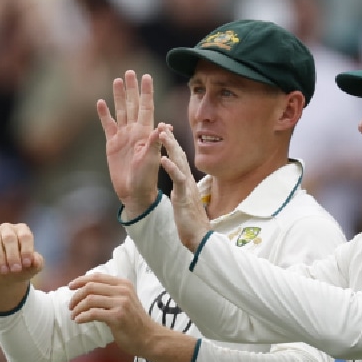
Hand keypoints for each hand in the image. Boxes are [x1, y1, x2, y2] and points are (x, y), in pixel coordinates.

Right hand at [0, 223, 44, 312]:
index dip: (26, 250)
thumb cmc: (22, 267)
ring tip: (4, 271)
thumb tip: (35, 260)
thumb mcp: (32, 267)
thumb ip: (37, 262)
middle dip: (13, 255)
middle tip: (16, 269)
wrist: (5, 276)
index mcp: (21, 230)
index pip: (25, 236)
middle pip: (9, 238)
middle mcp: (6, 229)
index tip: (27, 264)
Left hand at [67, 273, 159, 356]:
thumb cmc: (133, 321)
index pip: (97, 277)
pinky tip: (78, 320)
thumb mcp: (124, 300)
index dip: (80, 280)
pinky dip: (82, 317)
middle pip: (90, 287)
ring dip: (77, 308)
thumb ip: (109, 293)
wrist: (149, 338)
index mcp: (123, 284)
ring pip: (89, 299)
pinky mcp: (117, 316)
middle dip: (76, 296)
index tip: (70, 287)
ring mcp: (121, 303)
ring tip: (73, 315)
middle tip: (70, 306)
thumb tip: (85, 289)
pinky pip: (92, 313)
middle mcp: (123, 290)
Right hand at [97, 70, 161, 216]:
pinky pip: (108, 125)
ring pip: (121, 111)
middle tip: (130, 72)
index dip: (146, 91)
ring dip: (119, 96)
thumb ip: (155, 142)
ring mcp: (123, 136)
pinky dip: (104, 114)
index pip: (147, 106)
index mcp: (146, 132)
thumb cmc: (146, 177)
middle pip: (133, 104)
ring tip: (117, 81)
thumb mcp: (151, 160)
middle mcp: (135, 130)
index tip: (146, 76)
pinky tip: (100, 102)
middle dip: (132, 88)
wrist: (133, 192)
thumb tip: (163, 124)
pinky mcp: (112, 144)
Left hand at [156, 124, 212, 249]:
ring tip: (162, 134)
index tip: (164, 131)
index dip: (172, 144)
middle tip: (162, 124)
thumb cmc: (191, 220)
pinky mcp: (185, 196)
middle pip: (179, 155)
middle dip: (170, 139)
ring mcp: (187, 187)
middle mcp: (188, 180)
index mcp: (186, 181)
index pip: (178, 158)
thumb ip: (182, 189)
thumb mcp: (184, 199)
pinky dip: (171, 169)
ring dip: (171, 147)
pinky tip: (163, 160)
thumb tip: (180, 183)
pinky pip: (178, 180)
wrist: (199, 237)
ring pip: (179, 162)